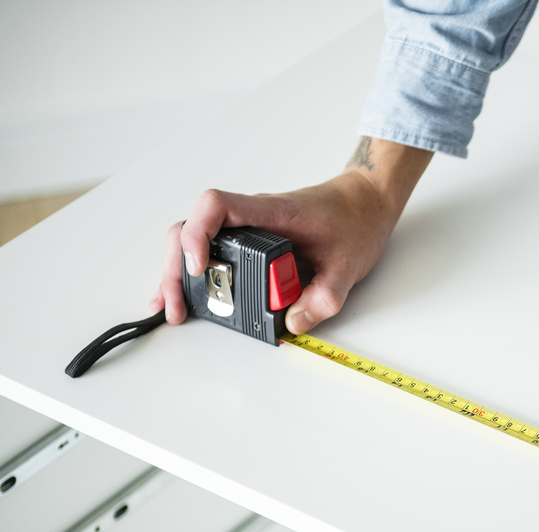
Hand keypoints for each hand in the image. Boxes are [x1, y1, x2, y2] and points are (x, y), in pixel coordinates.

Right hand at [151, 137, 432, 332]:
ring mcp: (248, 228)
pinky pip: (212, 250)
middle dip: (175, 266)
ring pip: (195, 239)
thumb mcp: (349, 265)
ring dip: (177, 271)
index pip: (217, 205)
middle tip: (175, 304)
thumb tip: (296, 322)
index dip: (197, 233)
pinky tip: (186, 294)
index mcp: (272, 213)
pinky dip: (194, 272)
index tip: (198, 267)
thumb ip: (326, 296)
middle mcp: (252, 217)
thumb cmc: (355, 221)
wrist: (365, 203)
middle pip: (192, 227)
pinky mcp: (251, 241)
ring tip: (172, 306)